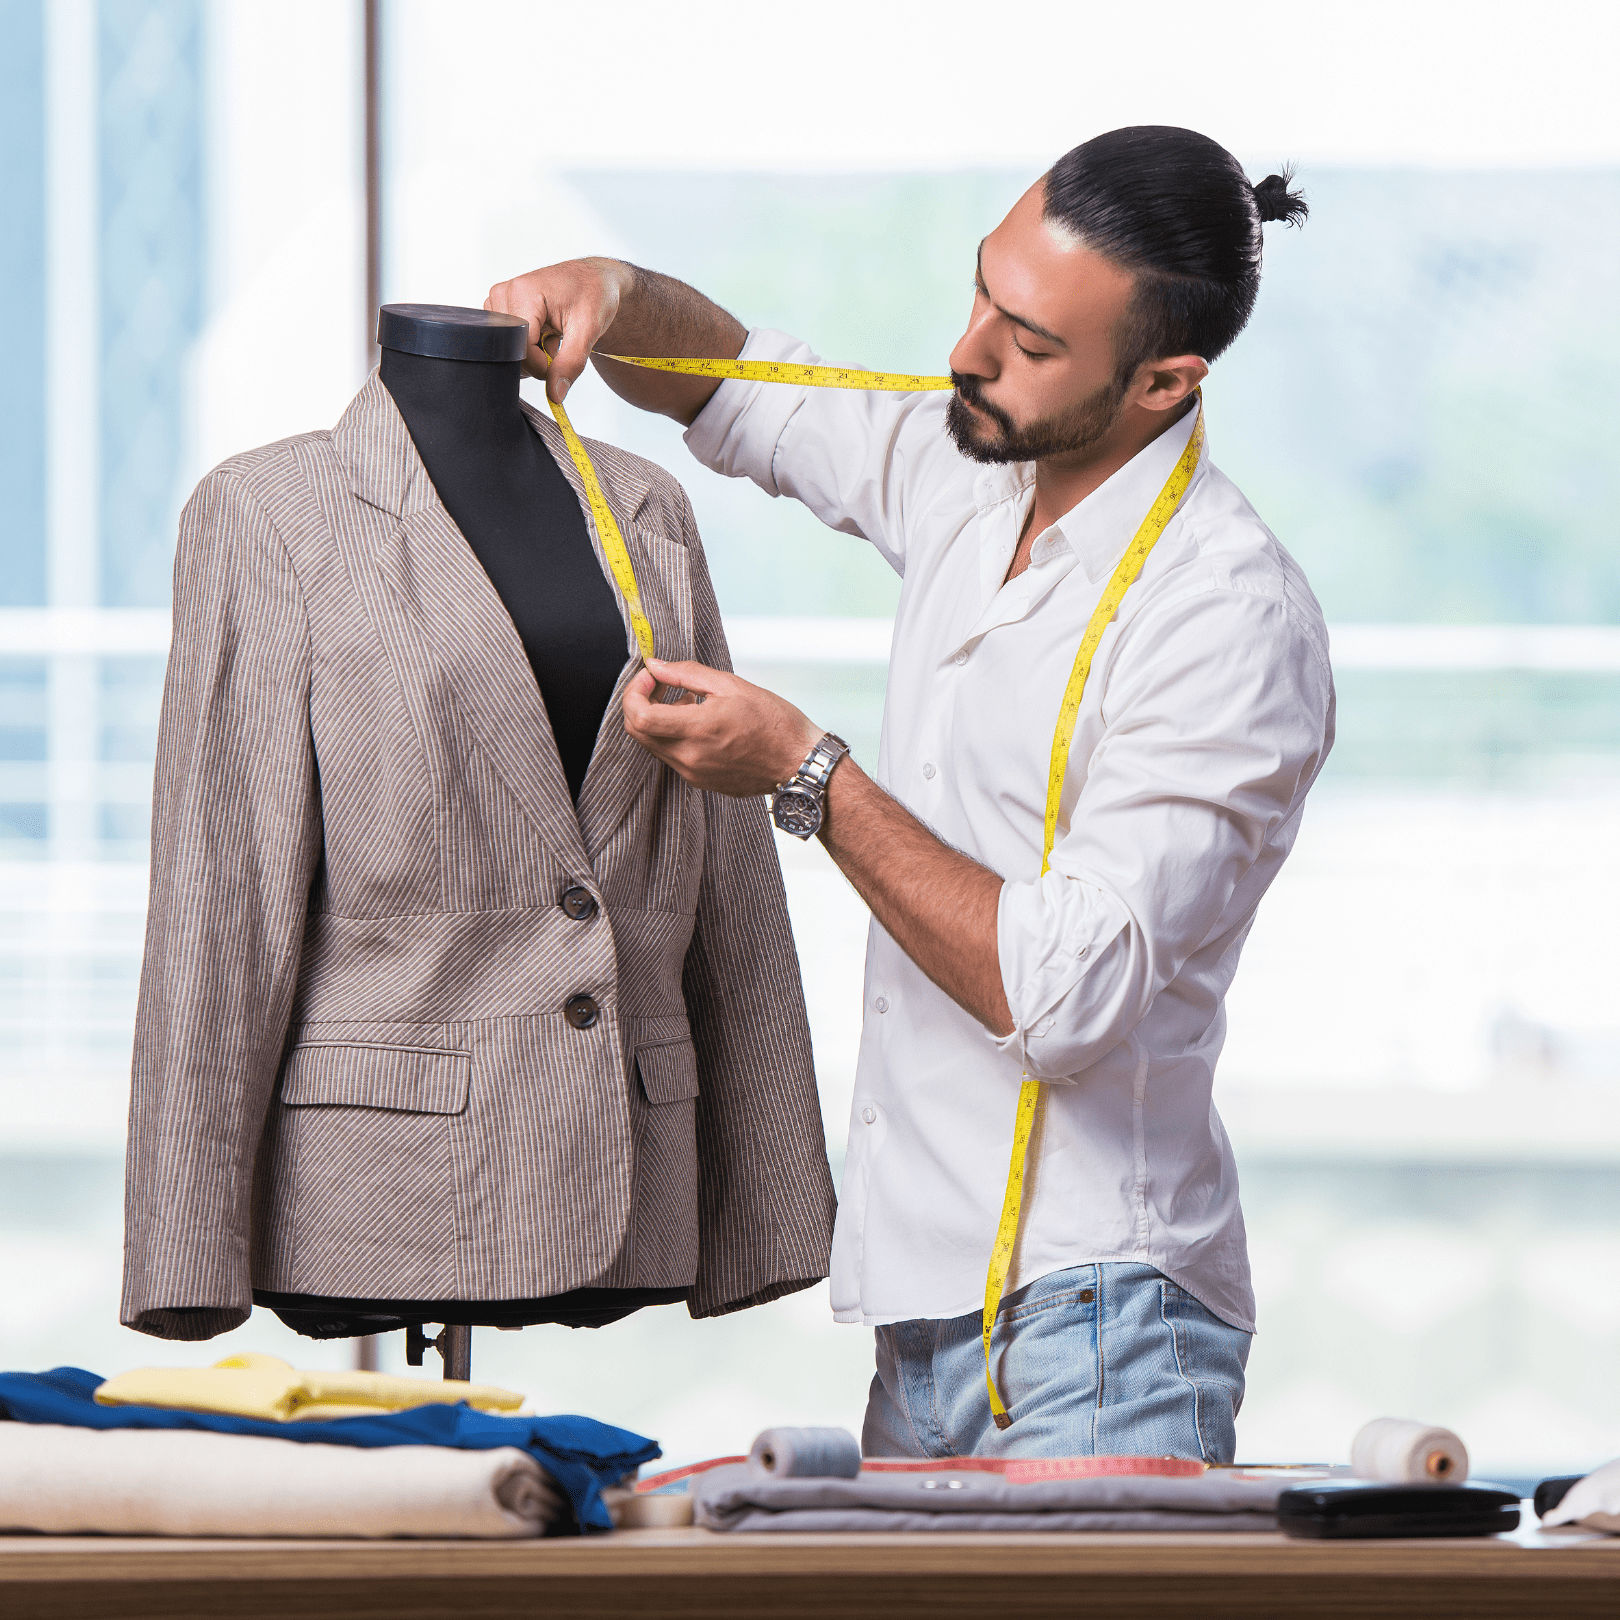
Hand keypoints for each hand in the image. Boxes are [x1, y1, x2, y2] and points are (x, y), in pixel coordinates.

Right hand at [485, 257, 633, 401]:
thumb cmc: (593, 295)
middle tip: (559, 341)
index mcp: (523, 293)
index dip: (542, 365)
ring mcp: (499, 302)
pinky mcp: (500, 310)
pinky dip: (530, 347)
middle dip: (538, 358)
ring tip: (552, 333)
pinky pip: (510, 344)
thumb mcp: (588, 330)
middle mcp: (504, 294)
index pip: (521, 350)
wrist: (594, 280)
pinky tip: (544, 332)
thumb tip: (555, 395)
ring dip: (535, 353)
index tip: (563, 359)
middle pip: (513, 352)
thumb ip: (570, 364)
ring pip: (510, 351)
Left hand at [623, 658, 823, 797]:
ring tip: (686, 701)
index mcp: (698, 730)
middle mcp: (690, 757)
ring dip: (657, 720)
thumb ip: (687, 674)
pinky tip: (697, 722)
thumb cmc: (774, 722)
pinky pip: (671, 757)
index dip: (634, 693)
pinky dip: (672, 736)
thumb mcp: (731, 685)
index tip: (649, 677)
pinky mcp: (700, 781)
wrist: (799, 762)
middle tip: (659, 685)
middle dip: (640, 704)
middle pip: (638, 733)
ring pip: (653, 745)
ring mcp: (693, 773)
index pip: (640, 717)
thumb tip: (655, 666)